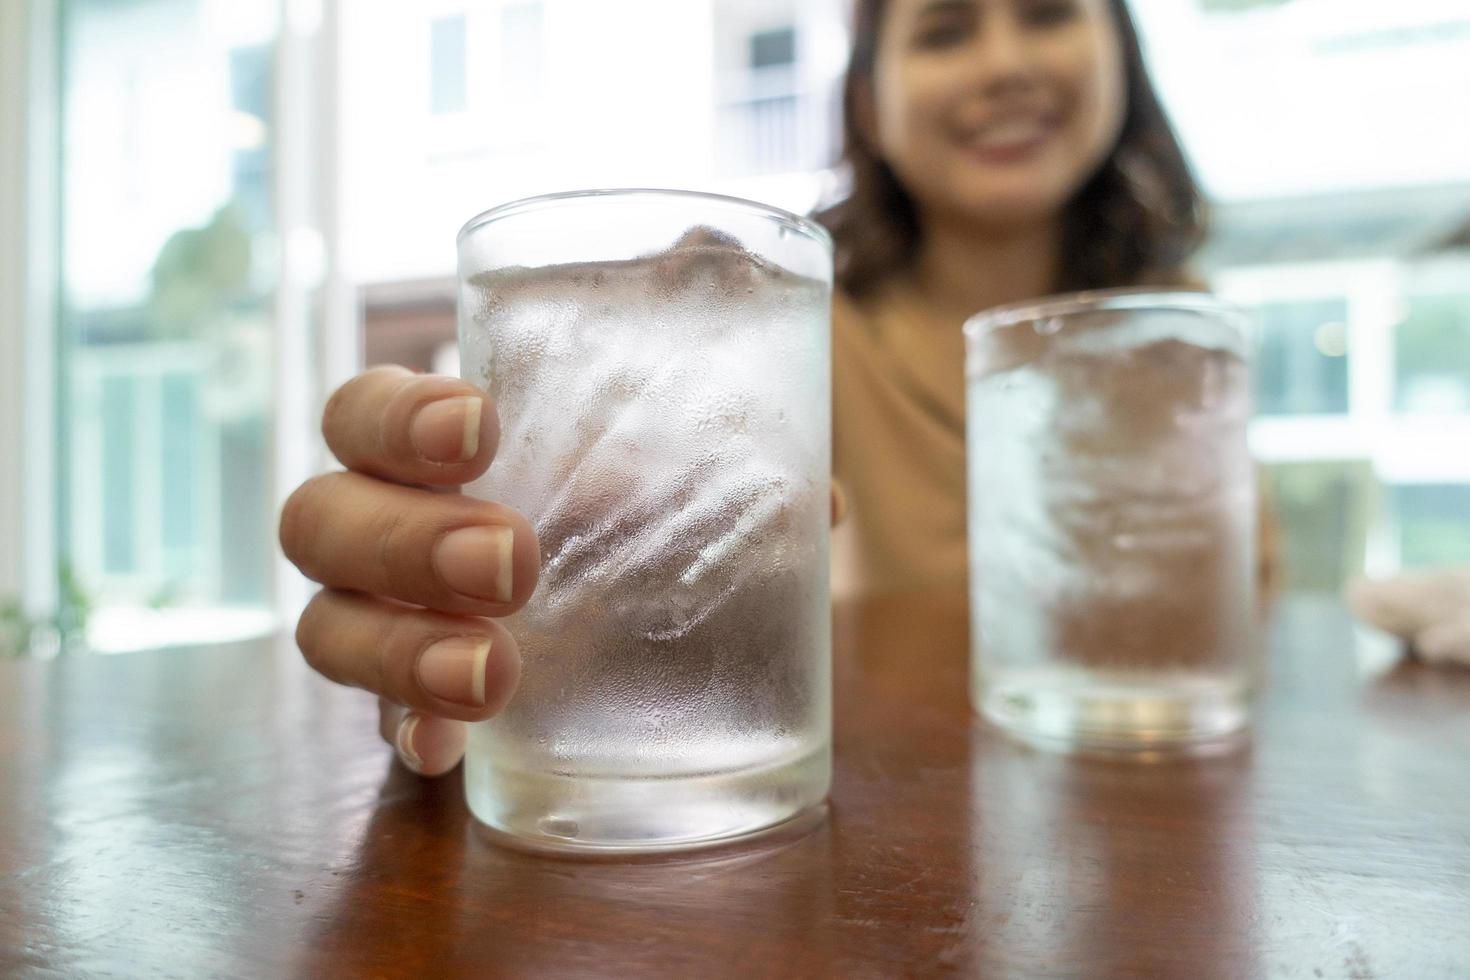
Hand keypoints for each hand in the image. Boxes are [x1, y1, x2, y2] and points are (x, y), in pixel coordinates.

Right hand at [281, 366, 848, 776]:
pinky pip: (382, 731)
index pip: (362, 412)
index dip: (396, 418)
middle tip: (514, 558)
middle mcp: (389, 530)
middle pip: (321, 521)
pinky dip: (407, 736)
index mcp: (432, 447)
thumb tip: (711, 246)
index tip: (480, 427)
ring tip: (491, 667)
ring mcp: (397, 626)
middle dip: (404, 538)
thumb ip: (694, 324)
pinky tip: (446, 751)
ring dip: (397, 649)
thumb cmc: (655, 488)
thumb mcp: (684, 413)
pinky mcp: (429, 710)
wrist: (687, 614)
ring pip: (326, 629)